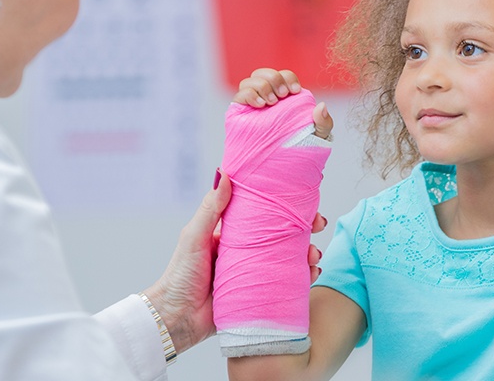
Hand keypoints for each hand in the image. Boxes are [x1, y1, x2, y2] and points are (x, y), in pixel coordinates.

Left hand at [142, 173, 328, 353]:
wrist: (176, 318)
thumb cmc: (179, 275)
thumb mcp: (194, 237)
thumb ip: (211, 209)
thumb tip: (224, 174)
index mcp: (233, 234)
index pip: (265, 214)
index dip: (285, 206)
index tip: (303, 199)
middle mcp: (248, 252)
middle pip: (284, 235)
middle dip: (305, 229)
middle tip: (318, 224)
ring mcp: (256, 273)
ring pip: (290, 259)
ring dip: (308, 253)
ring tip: (313, 254)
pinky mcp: (261, 295)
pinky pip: (288, 285)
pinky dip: (303, 279)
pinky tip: (311, 274)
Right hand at [233, 68, 333, 139]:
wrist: (280, 169)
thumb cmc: (300, 149)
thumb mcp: (317, 136)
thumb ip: (323, 122)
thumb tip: (321, 106)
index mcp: (284, 97)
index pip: (283, 76)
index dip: (288, 77)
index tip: (295, 90)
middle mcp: (266, 98)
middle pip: (263, 73)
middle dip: (274, 78)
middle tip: (282, 95)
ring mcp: (252, 105)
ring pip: (249, 81)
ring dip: (261, 86)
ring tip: (270, 103)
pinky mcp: (240, 114)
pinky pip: (238, 96)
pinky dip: (249, 95)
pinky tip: (260, 105)